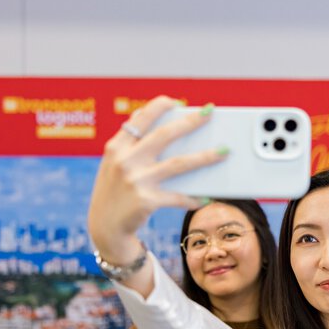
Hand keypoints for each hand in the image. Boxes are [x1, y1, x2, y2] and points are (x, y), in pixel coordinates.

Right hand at [87, 96, 226, 264]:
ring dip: (205, 157)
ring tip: (224, 152)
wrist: (104, 227)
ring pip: (178, 164)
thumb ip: (129, 143)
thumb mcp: (114, 163)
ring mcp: (136, 181)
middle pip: (164, 136)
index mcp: (117, 147)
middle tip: (210, 113)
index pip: (140, 119)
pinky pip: (178, 197)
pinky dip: (193, 198)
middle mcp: (125, 160)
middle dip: (190, 122)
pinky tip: (207, 197)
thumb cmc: (115, 191)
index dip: (159, 107)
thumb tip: (149, 118)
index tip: (176, 101)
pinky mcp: (146, 201)